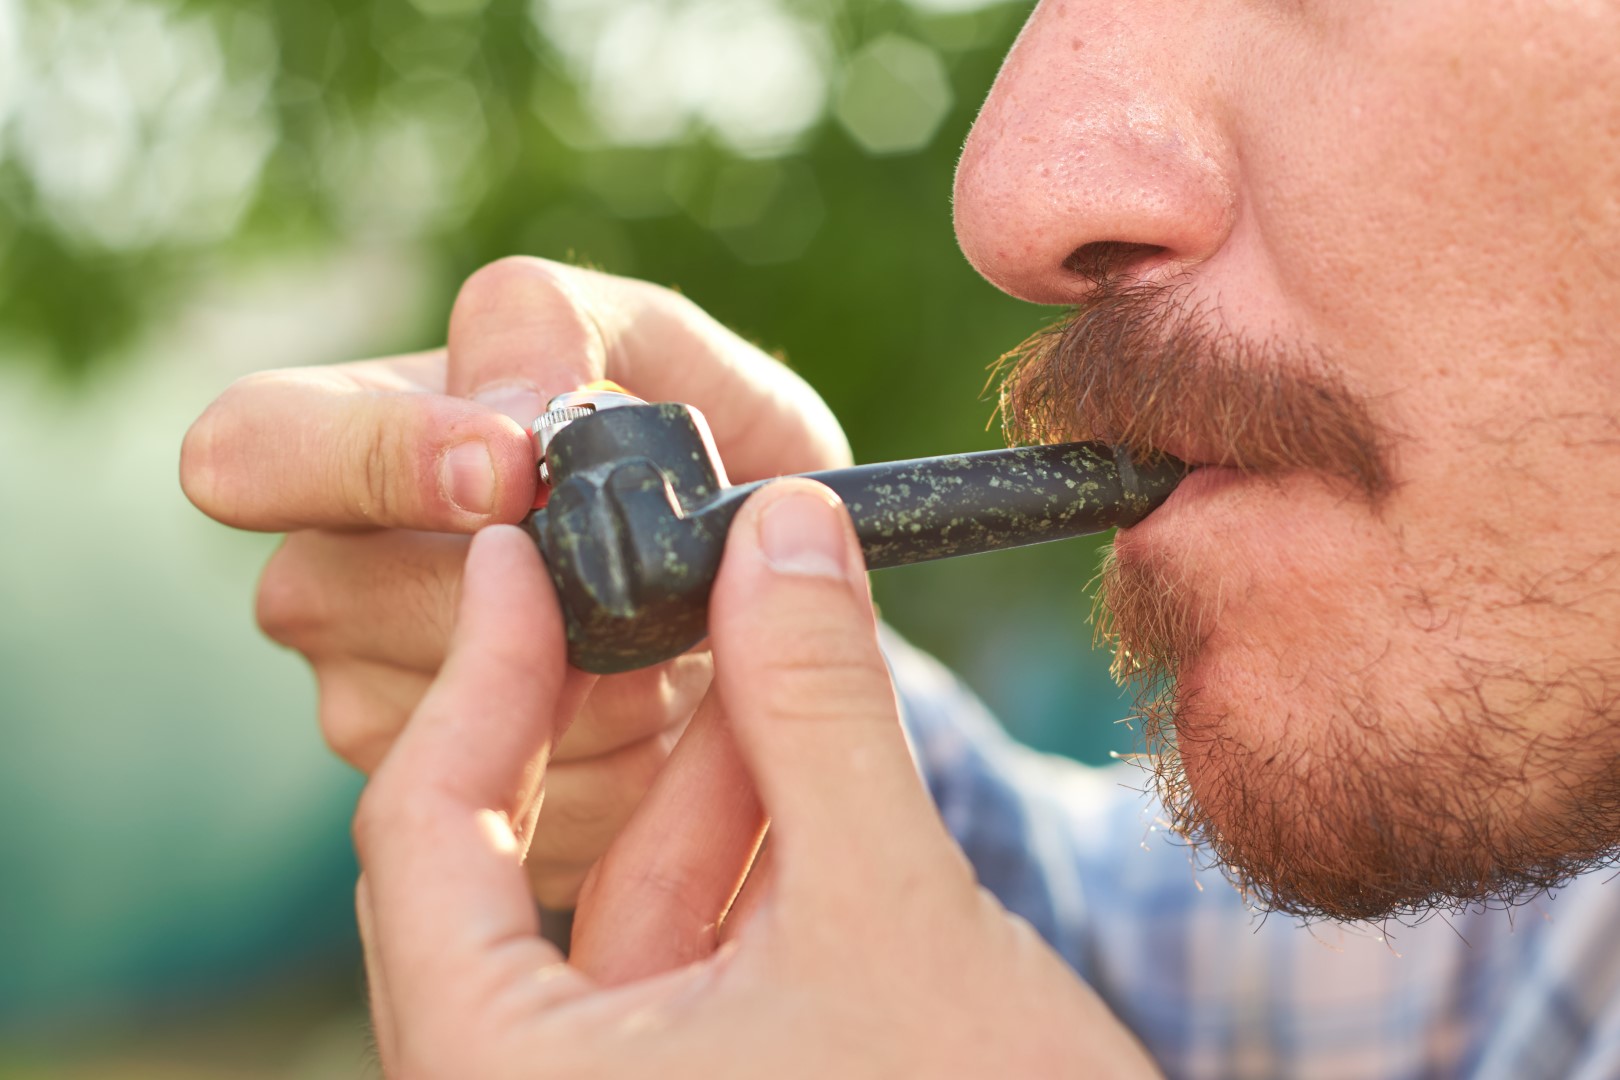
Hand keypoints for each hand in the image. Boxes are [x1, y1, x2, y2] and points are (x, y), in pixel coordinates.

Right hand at [180, 257, 851, 905]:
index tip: (511, 473)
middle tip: (645, 568)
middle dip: (520, 590)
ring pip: (445, 711)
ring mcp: (377, 709)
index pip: (244, 450)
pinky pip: (531, 801)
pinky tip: (679, 709)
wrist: (785, 585)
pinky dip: (636, 756)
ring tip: (678, 634)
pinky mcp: (463, 811)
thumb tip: (504, 409)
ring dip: (598, 676)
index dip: (367, 463)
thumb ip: (556, 332)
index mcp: (346, 443)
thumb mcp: (656, 348)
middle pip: (339, 603)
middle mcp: (331, 585)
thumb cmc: (708, 446)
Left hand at [352, 481, 1160, 1078]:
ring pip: (620, 906)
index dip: (481, 672)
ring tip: (774, 639)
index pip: (423, 838)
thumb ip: (819, 710)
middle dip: (611, 716)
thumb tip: (781, 530)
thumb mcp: (889, 908)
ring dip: (701, 771)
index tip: (526, 560)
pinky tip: (805, 751)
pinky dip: (741, 855)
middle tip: (667, 580)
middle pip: (514, 866)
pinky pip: (684, 960)